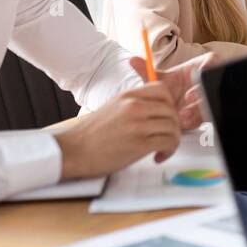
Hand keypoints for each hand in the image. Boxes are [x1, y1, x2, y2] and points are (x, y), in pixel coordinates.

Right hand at [53, 85, 182, 178]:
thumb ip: (133, 105)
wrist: (72, 151)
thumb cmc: (90, 134)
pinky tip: (158, 157)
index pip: (162, 89)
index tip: (165, 116)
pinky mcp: (139, 144)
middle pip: (171, 110)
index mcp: (128, 96)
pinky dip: (169, 151)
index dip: (170, 103)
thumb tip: (155, 111)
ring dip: (173, 140)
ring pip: (173, 127)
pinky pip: (168, 142)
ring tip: (163, 149)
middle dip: (174, 125)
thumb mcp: (112, 108)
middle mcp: (134, 107)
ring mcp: (138, 124)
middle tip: (167, 136)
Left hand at [130, 52, 212, 130]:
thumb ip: (147, 72)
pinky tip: (186, 124)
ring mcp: (212, 99)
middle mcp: (209, 83)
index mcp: (201, 69)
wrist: (176, 109)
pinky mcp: (211, 113)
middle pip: (212, 85)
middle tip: (188, 97)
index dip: (206, 69)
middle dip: (201, 91)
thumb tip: (132, 60)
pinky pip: (210, 117)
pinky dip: (197, 120)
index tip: (194, 76)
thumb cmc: (171, 90)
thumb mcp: (160, 81)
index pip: (211, 63)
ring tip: (183, 115)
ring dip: (199, 108)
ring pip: (211, 102)